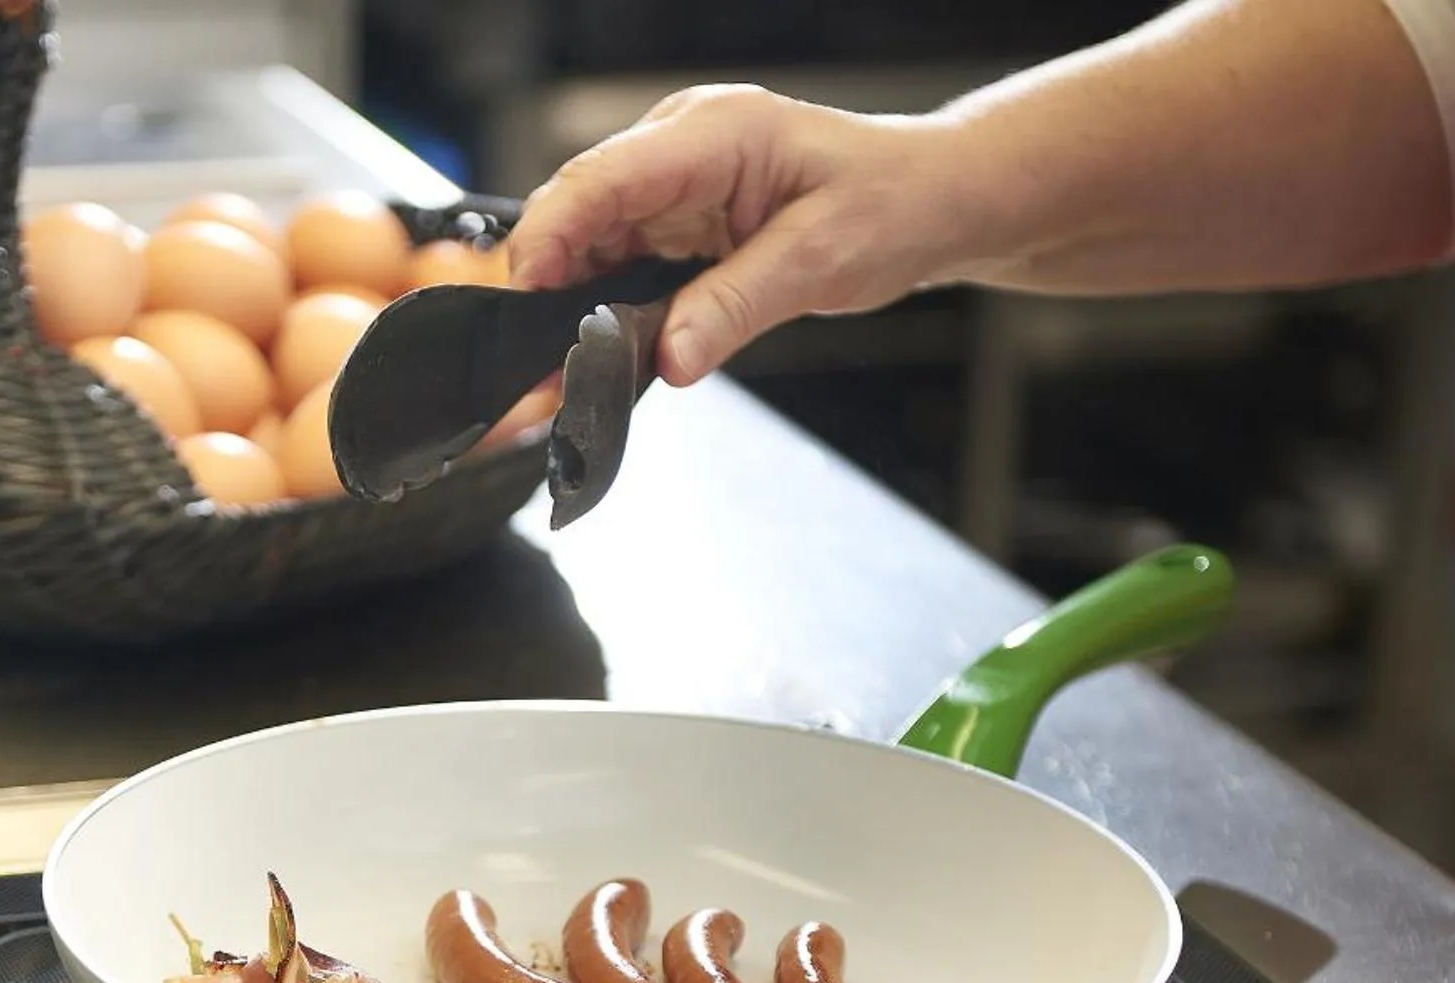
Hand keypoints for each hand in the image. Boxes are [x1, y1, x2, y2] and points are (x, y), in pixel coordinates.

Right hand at [507, 86, 970, 384]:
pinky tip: (595, 355)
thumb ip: (737, 306)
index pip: (600, 178)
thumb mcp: (821, 259)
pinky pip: (618, 265)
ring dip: (568, 309)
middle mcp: (680, 150)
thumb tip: (670, 356)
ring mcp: (673, 186)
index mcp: (712, 133)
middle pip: (578, 213)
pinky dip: (599, 311)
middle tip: (536, 370)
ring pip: (588, 245)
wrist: (931, 200)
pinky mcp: (677, 223)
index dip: (549, 239)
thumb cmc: (892, 203)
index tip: (523, 302)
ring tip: (558, 377)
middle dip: (545, 289)